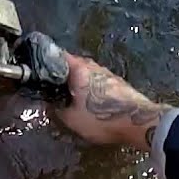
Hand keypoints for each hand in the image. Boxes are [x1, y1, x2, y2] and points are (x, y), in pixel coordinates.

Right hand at [51, 53, 172, 151]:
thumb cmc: (101, 118)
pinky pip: (99, 82)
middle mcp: (93, 66)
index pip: (58, 55)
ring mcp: (108, 74)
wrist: (140, 122)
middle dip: (64, 75)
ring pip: (88, 74)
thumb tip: (49, 104)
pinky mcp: (120, 84)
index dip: (46, 61)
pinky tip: (91, 102)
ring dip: (80, 82)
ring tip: (73, 97)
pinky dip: (93, 89)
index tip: (39, 70)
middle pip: (74, 64)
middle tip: (55, 87)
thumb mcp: (71, 119)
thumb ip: (57, 110)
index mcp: (79, 68)